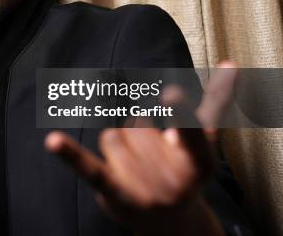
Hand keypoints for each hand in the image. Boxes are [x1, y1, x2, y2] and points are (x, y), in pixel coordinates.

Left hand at [45, 61, 237, 234]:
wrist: (170, 224)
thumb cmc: (184, 171)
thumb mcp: (202, 141)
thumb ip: (214, 104)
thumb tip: (230, 63)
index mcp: (199, 162)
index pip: (187, 132)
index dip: (178, 112)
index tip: (169, 92)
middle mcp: (173, 179)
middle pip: (136, 124)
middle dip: (140, 134)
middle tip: (152, 159)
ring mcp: (143, 190)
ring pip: (111, 136)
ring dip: (118, 147)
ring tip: (135, 170)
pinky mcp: (113, 194)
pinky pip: (88, 168)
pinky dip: (69, 154)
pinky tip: (53, 140)